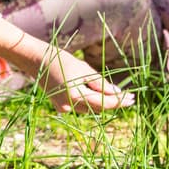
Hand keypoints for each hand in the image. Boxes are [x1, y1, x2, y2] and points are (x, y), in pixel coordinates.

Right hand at [0, 18, 132, 113]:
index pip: (104, 103)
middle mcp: (69, 106)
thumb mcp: (83, 69)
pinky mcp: (60, 105)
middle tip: (129, 97)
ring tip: (116, 94)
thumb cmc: (60, 59)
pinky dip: (89, 100)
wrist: (36, 60)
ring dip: (102, 102)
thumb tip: (117, 94)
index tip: (133, 98)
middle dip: (113, 102)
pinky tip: (96, 93)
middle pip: (97, 108)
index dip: (120, 101)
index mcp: (75, 96)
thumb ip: (100, 84)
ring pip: (89, 108)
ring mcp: (63, 108)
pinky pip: (80, 105)